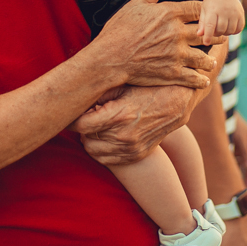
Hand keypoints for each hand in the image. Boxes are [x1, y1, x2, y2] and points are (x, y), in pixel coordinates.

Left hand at [72, 85, 197, 166]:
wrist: (177, 101)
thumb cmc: (147, 87)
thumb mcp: (122, 85)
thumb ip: (98, 94)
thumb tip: (75, 100)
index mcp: (119, 115)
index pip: (81, 125)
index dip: (71, 120)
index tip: (68, 114)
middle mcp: (124, 135)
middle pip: (85, 140)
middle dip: (82, 129)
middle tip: (86, 117)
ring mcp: (131, 148)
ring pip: (94, 152)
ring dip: (90, 140)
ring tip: (95, 126)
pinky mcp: (137, 155)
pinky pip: (108, 160)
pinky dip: (101, 150)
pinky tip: (105, 137)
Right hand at [95, 0, 218, 88]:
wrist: (110, 58)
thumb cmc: (119, 30)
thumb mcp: (135, 4)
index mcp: (170, 13)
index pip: (198, 9)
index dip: (207, 11)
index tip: (211, 15)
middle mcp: (178, 33)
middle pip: (207, 33)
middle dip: (215, 36)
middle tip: (221, 38)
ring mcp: (177, 54)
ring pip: (204, 57)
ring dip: (209, 59)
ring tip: (211, 61)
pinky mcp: (173, 73)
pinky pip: (193, 77)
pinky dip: (200, 79)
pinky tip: (203, 79)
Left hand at [198, 0, 244, 44]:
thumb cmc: (211, 2)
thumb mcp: (204, 10)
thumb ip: (202, 23)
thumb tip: (199, 35)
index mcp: (212, 10)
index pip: (210, 26)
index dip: (208, 36)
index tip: (206, 43)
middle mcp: (224, 11)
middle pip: (221, 30)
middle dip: (216, 33)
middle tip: (215, 29)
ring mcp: (234, 12)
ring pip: (230, 31)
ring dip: (225, 33)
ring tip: (222, 26)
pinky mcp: (241, 14)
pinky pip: (239, 29)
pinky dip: (234, 31)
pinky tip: (230, 26)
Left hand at [231, 115, 246, 186]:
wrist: (221, 111)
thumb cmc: (234, 125)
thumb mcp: (242, 140)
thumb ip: (246, 154)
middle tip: (246, 186)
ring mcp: (239, 143)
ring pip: (241, 160)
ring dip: (240, 170)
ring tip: (237, 180)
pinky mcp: (231, 143)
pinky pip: (233, 156)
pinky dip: (233, 163)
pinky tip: (228, 169)